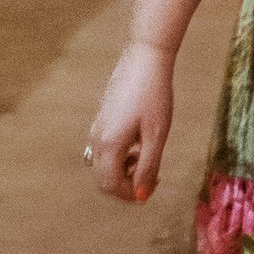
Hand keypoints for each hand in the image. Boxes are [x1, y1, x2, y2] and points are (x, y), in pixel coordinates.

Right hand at [83, 37, 175, 202]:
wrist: (145, 58)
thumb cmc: (154, 95)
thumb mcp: (157, 135)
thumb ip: (148, 166)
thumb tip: (142, 195)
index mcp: (109, 145)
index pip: (110, 186)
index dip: (131, 194)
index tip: (152, 187)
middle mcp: (97, 138)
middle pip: (104, 178)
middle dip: (127, 183)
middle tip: (153, 174)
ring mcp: (97, 127)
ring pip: (105, 163)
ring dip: (125, 168)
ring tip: (147, 152)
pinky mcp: (102, 118)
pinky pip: (106, 148)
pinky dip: (121, 154)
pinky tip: (139, 140)